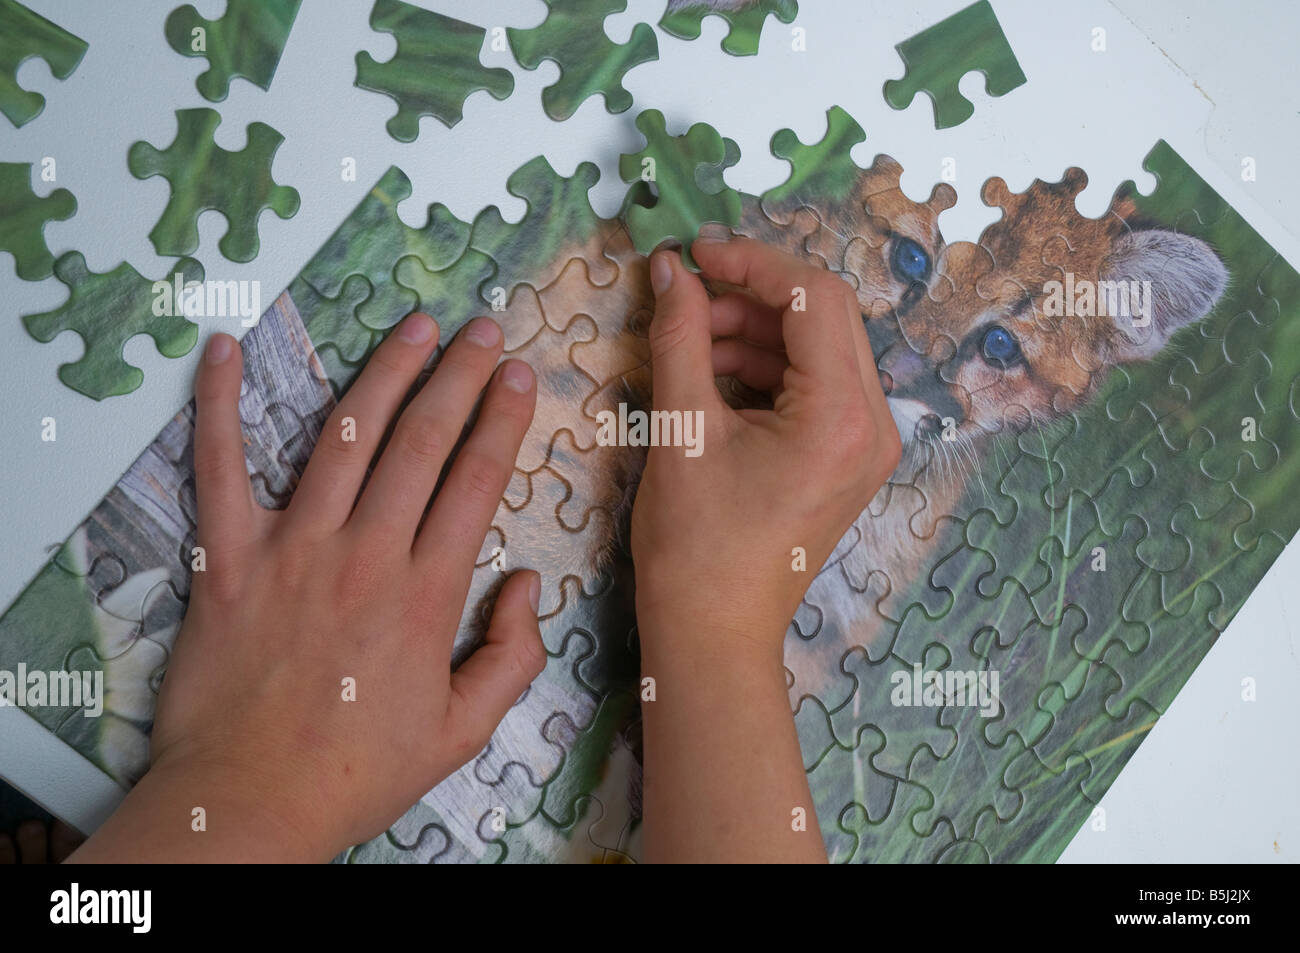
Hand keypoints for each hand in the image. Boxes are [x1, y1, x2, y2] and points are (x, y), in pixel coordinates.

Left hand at [71, 313, 544, 862]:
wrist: (250, 801)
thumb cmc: (357, 770)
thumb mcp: (464, 732)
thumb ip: (512, 655)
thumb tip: (528, 585)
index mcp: (427, 593)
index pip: (476, 480)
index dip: (503, 419)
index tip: (520, 375)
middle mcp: (366, 554)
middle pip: (422, 442)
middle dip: (461, 376)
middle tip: (484, 332)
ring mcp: (293, 548)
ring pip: (346, 438)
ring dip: (385, 373)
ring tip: (415, 327)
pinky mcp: (228, 556)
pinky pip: (218, 467)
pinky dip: (216, 404)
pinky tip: (221, 349)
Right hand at [630, 237, 899, 862]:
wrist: (713, 632)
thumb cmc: (695, 544)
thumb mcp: (681, 430)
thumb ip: (678, 336)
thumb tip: (670, 268)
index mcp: (842, 416)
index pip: (814, 297)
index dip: (752, 263)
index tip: (694, 254)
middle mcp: (873, 424)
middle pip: (824, 317)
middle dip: (753, 297)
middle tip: (687, 297)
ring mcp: (867, 444)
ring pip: (818, 348)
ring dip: (756, 331)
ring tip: (688, 342)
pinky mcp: (848, 458)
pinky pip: (815, 386)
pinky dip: (766, 368)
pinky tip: (711, 374)